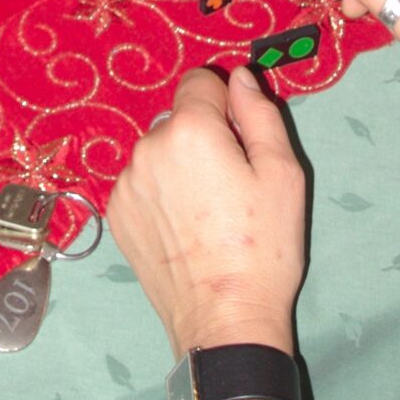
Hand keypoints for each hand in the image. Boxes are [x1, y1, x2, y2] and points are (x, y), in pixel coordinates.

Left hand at [108, 67, 305, 353]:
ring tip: (206, 213)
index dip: (226, 105)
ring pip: (159, 151)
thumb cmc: (263, 249)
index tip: (241, 142)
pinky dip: (159, 193)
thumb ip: (260, 113)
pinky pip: (141, 182)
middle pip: (180, 118)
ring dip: (178, 165)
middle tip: (230, 186)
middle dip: (203, 137)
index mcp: (190, 129)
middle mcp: (148, 146)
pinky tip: (183, 228)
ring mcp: (127, 182)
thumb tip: (240, 77)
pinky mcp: (116, 214)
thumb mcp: (283, 174)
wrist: (225, 322)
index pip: (201, 81)